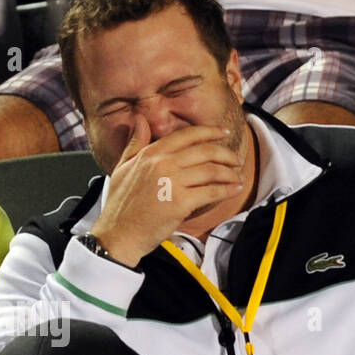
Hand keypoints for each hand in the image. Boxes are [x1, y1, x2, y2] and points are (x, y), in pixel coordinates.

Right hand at [90, 114, 247, 266]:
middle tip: (235, 158)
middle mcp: (162, 163)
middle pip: (205, 151)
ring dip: (230, 173)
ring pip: (212, 170)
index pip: (187, 135)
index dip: (210, 132)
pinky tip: (234, 190)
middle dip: (226, 153)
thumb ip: (135, 142)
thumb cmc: (119, 206)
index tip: (224, 133)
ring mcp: (172, 182)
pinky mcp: (181, 202)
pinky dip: (227, 190)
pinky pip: (211, 191)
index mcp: (150, 153)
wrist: (117, 235)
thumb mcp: (122, 167)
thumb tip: (139, 119)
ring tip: (237, 176)